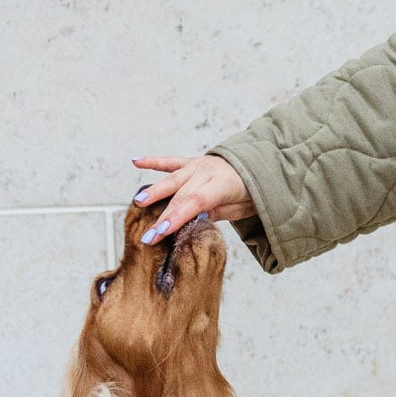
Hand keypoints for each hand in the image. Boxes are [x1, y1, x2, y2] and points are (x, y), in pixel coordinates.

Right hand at [132, 153, 253, 241]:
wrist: (261, 165)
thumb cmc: (252, 192)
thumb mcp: (242, 208)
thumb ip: (218, 212)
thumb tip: (194, 218)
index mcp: (223, 184)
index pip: (196, 202)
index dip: (178, 217)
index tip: (161, 232)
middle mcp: (208, 172)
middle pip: (181, 195)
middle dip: (163, 216)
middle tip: (148, 235)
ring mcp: (199, 165)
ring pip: (173, 178)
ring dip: (155, 191)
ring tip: (139, 202)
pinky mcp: (193, 162)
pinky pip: (171, 161)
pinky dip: (153, 161)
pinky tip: (135, 161)